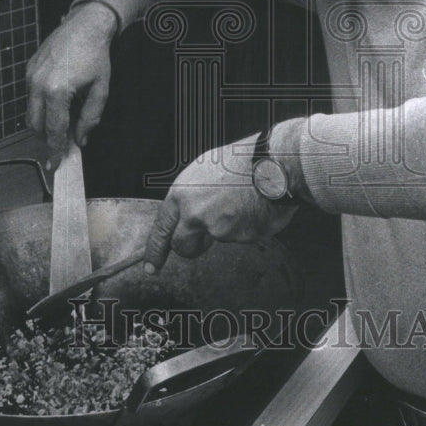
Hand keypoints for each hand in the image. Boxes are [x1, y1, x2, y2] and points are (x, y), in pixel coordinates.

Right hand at [26, 2, 117, 169]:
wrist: (85, 26)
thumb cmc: (95, 55)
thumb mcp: (100, 89)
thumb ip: (91, 117)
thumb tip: (81, 139)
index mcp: (57, 91)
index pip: (54, 130)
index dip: (55, 150)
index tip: (54, 165)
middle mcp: (38, 85)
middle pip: (36, 125)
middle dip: (47, 139)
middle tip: (61, 146)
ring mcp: (31, 76)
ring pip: (30, 112)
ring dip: (43, 123)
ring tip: (62, 123)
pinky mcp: (29, 70)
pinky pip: (30, 96)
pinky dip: (41, 106)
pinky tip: (57, 104)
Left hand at [144, 136, 298, 271]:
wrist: (273, 163)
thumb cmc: (242, 159)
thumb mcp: (205, 169)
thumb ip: (193, 196)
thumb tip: (192, 210)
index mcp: (182, 194)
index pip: (162, 229)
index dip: (156, 250)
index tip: (152, 267)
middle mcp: (195, 214)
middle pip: (183, 246)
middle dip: (192, 247)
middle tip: (204, 240)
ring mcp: (218, 228)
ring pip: (219, 237)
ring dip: (228, 227)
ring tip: (243, 200)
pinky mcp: (240, 237)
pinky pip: (242, 236)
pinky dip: (248, 225)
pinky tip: (255, 206)